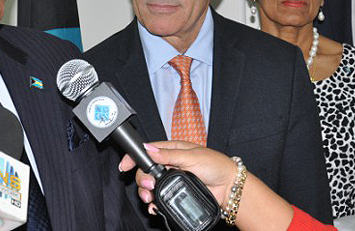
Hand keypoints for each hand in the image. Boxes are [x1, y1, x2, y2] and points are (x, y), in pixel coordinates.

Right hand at [119, 140, 237, 208]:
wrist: (229, 187)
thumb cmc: (215, 165)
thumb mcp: (191, 156)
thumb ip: (169, 154)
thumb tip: (149, 149)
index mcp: (172, 150)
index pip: (148, 151)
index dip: (134, 157)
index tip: (124, 166)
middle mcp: (169, 164)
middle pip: (145, 171)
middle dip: (141, 179)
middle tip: (148, 185)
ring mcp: (172, 179)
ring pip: (150, 186)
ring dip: (146, 192)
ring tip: (150, 197)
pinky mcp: (175, 193)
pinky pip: (159, 198)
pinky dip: (154, 203)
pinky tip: (155, 206)